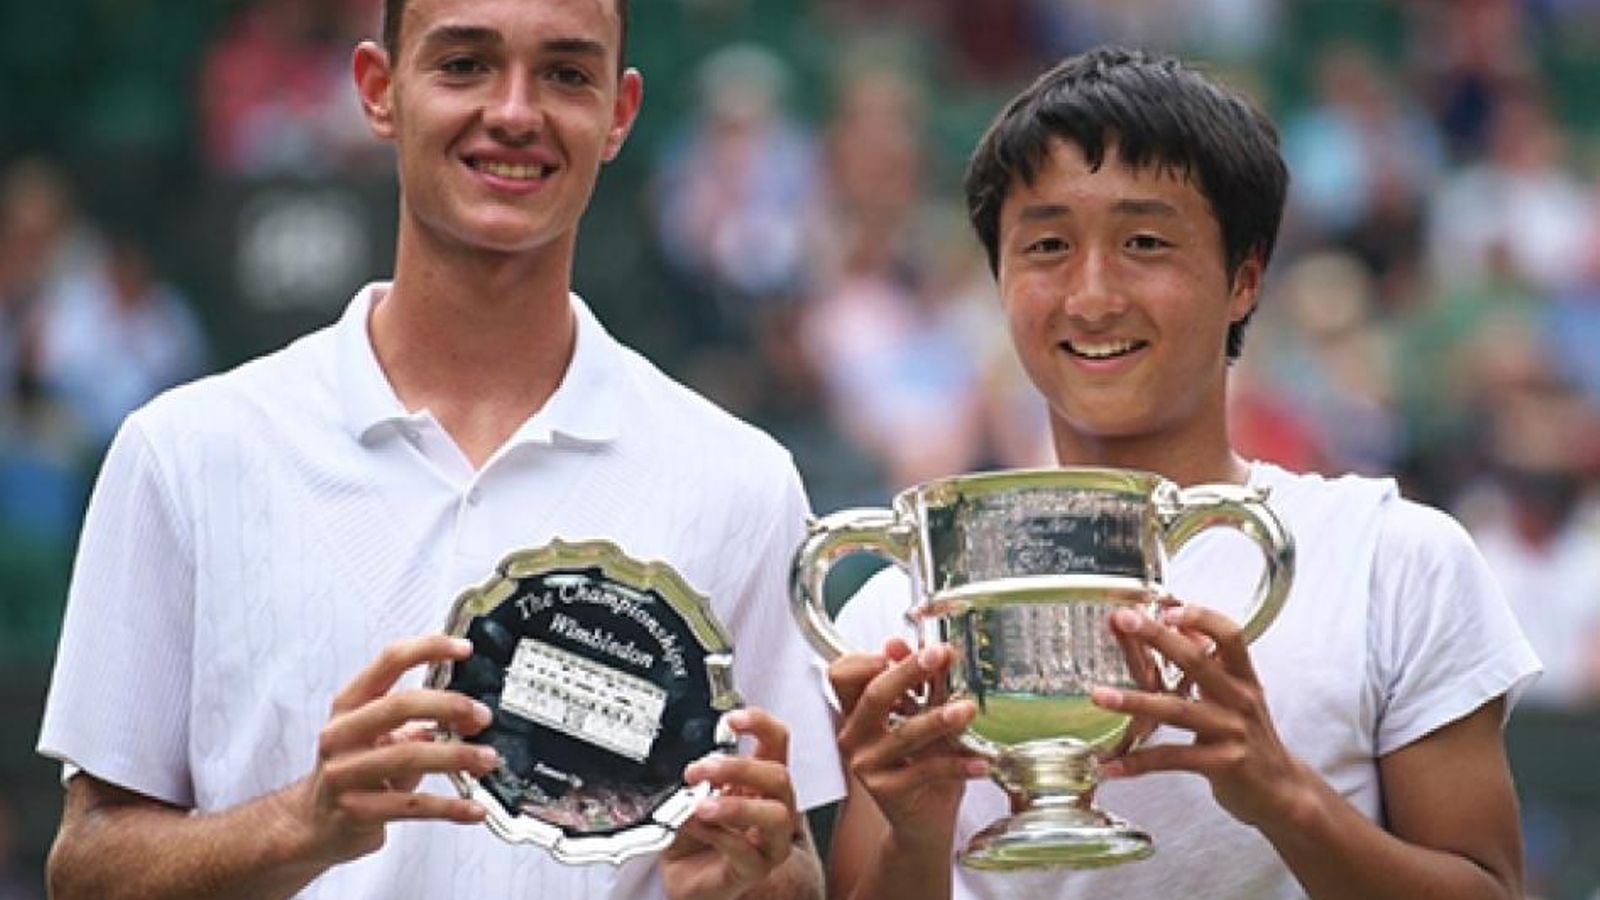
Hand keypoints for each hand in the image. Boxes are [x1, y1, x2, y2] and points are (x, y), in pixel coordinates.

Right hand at [279, 635, 500, 865]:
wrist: (313, 824)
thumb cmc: (351, 772)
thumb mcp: (380, 739)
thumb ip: (422, 724)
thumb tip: (471, 717)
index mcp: (350, 706)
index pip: (389, 662)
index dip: (428, 649)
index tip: (463, 648)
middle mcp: (342, 734)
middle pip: (399, 705)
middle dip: (448, 706)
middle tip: (481, 715)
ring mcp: (344, 772)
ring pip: (408, 756)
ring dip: (457, 756)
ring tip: (486, 759)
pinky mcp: (355, 810)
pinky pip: (411, 806)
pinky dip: (450, 807)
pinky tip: (473, 809)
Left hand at [662, 708, 803, 899]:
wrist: (685, 876)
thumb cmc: (695, 833)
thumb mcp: (691, 794)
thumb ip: (697, 778)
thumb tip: (693, 766)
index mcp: (759, 780)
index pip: (776, 741)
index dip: (761, 724)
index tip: (732, 720)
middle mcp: (772, 806)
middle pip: (779, 776)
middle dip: (739, 767)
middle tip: (702, 770)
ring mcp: (769, 841)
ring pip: (777, 815)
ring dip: (736, 806)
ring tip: (701, 806)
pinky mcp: (755, 869)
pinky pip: (746, 852)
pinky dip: (717, 835)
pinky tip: (696, 826)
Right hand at [829, 639, 988, 849]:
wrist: (924, 818)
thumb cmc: (922, 762)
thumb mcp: (922, 717)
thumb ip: (919, 683)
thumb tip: (915, 645)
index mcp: (857, 711)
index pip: (842, 674)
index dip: (866, 658)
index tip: (899, 647)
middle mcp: (854, 735)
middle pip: (874, 694)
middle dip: (909, 670)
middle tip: (941, 655)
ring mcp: (866, 764)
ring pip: (904, 733)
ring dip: (939, 719)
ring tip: (968, 709)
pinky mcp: (886, 792)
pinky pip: (925, 771)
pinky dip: (957, 765)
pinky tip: (981, 762)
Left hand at [1091, 604, 1312, 828]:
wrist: (1283, 792)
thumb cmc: (1252, 740)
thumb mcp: (1239, 696)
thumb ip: (1212, 664)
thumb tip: (1182, 626)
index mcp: (1243, 678)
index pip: (1230, 635)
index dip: (1201, 618)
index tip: (1168, 608)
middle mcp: (1240, 700)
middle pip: (1197, 661)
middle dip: (1157, 638)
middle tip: (1124, 621)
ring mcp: (1232, 732)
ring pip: (1177, 710)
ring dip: (1134, 701)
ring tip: (1099, 695)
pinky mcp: (1223, 764)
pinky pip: (1172, 758)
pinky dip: (1138, 761)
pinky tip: (1112, 765)